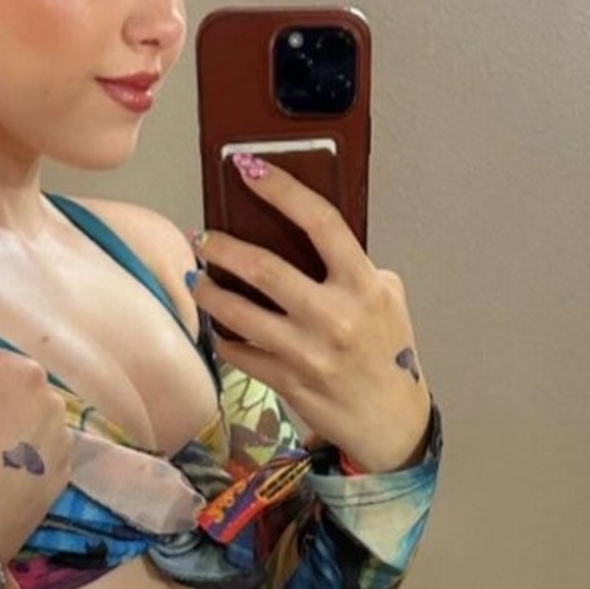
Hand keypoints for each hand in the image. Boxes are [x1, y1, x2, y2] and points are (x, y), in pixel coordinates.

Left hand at [189, 155, 432, 472]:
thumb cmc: (387, 353)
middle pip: (264, 269)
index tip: (248, 168)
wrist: (390, 421)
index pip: (321, 223)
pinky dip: (224, 337)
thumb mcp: (387, 300)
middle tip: (203, 238)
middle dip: (222, 248)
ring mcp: (308, 352)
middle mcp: (336, 316)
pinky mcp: (287, 381)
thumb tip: (304, 236)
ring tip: (199, 280)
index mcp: (364, 285)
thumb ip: (354, 267)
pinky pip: (239, 352)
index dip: (282, 190)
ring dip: (210, 293)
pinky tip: (219, 326)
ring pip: (239, 314)